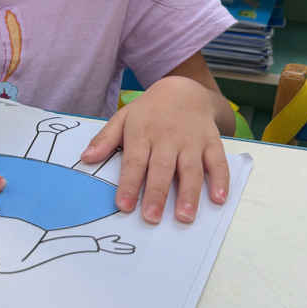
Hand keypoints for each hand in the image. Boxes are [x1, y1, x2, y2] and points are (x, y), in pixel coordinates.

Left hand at [79, 76, 229, 223]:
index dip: (129, 185)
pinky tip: (219, 198)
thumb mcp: (123, 118)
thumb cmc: (149, 111)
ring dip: (189, 194)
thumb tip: (86, 157)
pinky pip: (218, 162)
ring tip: (185, 216)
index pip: (134, 162)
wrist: (184, 89)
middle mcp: (168, 138)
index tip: (124, 206)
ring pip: (191, 169)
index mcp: (143, 134)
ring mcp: (192, 141)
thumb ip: (105, 139)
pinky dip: (221, 180)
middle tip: (152, 218)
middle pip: (162, 169)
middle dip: (157, 194)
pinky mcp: (211, 142)